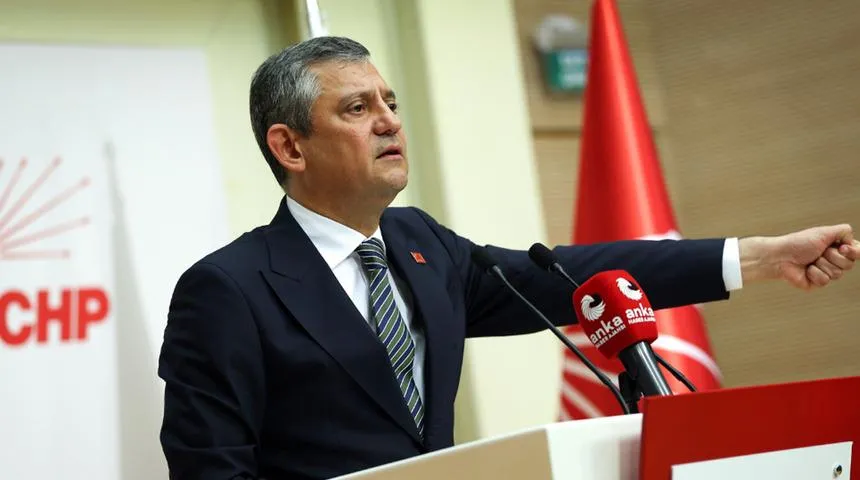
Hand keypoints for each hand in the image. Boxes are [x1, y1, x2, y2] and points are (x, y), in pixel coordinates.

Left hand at [739, 224, 858, 289]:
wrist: (781, 256)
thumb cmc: (799, 243)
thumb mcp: (823, 232)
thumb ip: (843, 231)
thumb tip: (853, 241)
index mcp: (837, 247)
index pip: (857, 252)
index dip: (855, 251)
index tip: (843, 248)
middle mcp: (834, 260)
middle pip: (849, 264)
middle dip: (833, 256)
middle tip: (819, 252)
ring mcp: (826, 272)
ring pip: (838, 273)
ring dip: (822, 264)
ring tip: (810, 260)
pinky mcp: (818, 283)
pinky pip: (825, 281)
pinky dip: (815, 273)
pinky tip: (806, 270)